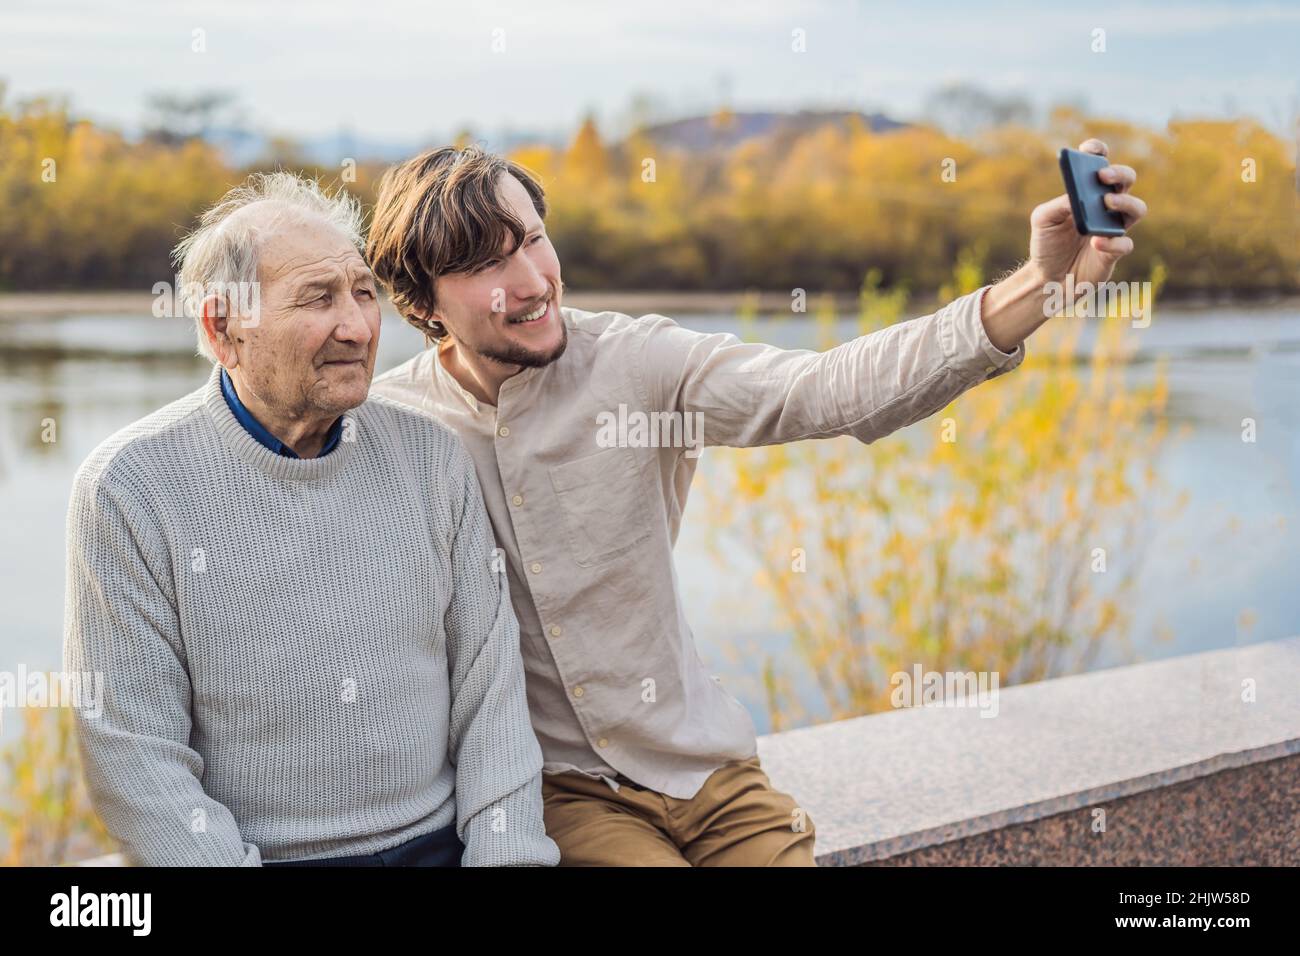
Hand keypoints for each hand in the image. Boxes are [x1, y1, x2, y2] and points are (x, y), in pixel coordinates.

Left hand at [1028, 138, 1147, 288]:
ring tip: (1106, 203)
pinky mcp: (1115, 252)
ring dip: (1125, 203)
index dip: (1098, 151)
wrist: (1047, 278)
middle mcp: (1106, 205)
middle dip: (1119, 173)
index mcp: (1088, 191)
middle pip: (1126, 180)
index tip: (1091, 150)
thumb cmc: (1046, 244)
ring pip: (1137, 209)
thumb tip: (1077, 195)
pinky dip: (1112, 243)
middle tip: (1103, 176)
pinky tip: (1096, 242)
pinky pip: (1125, 244)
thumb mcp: (1043, 220)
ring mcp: (1114, 227)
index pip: (1099, 163)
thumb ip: (1057, 204)